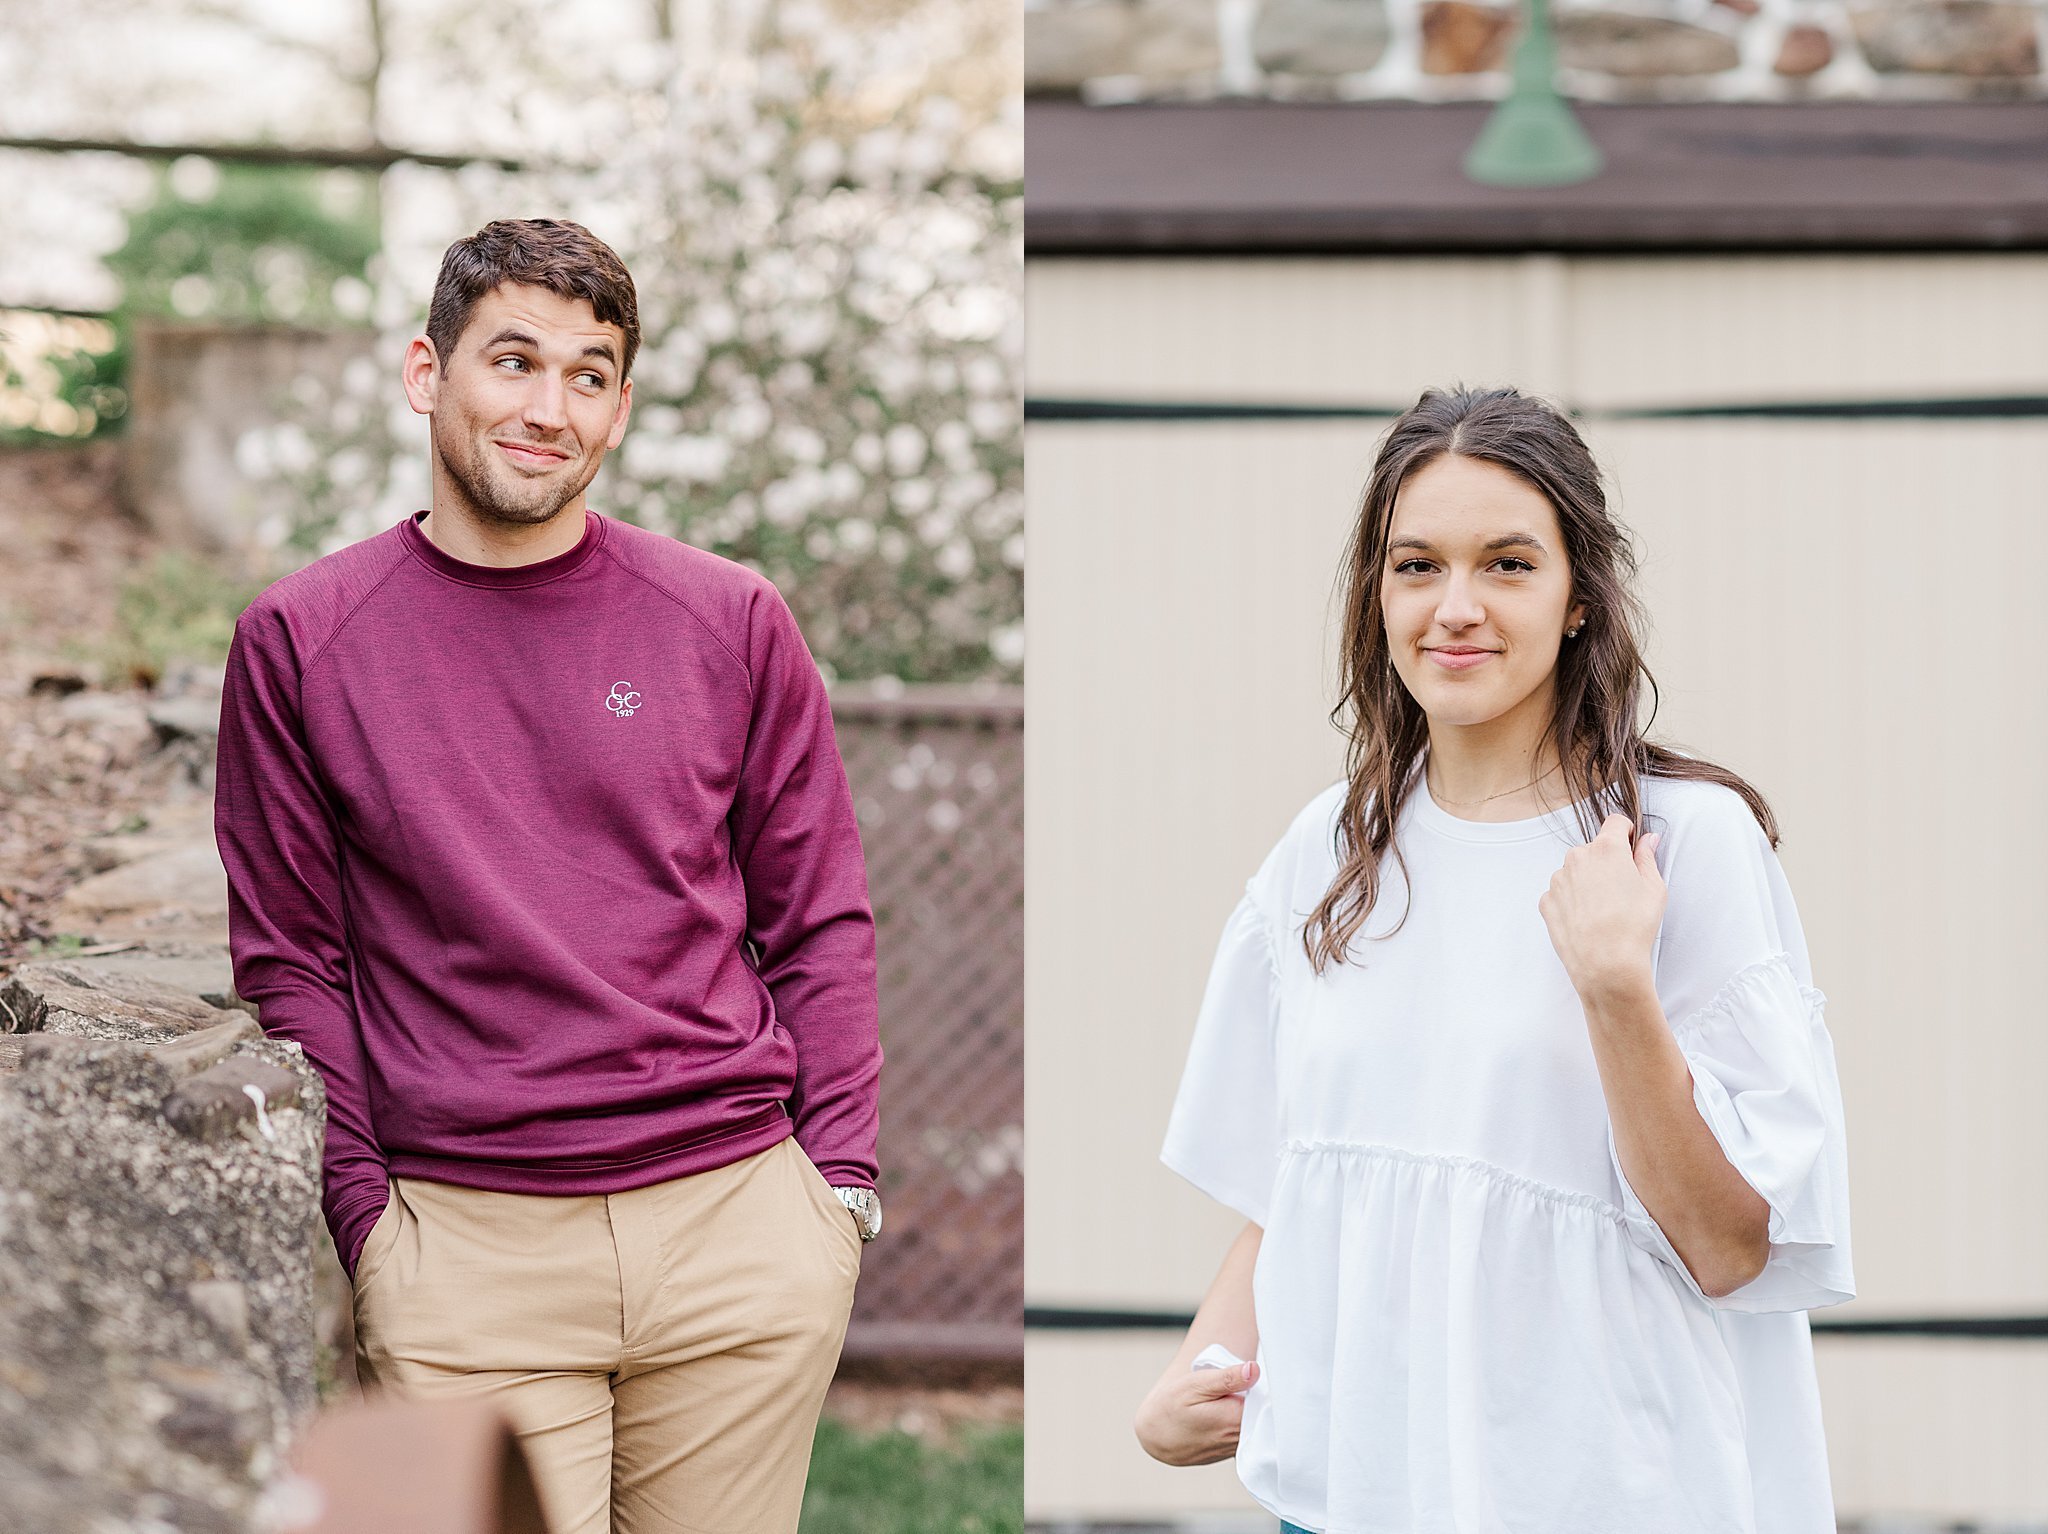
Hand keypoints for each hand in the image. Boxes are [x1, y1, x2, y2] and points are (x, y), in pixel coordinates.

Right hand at [1134, 1359, 1257, 1465]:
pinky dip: (1242, 1422)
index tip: (1257, 1375)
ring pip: (1256, 1425)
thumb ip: (1227, 1378)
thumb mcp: (1195, 1384)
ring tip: (1231, 1397)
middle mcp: (1240, 1438)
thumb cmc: (1172, 1407)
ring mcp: (1236, 1448)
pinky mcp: (1231, 1452)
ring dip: (1250, 1410)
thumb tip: (1254, 1370)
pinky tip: (1227, 1412)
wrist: (1155, 1434)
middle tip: (1240, 1383)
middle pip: (1265, 1414)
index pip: (1269, 1402)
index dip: (1267, 1386)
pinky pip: (1247, 1435)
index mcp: (1234, 1419)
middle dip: (1259, 1397)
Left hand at [1537, 814, 1663, 1003]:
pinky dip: (1572, 901)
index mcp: (1607, 849)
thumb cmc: (1634, 926)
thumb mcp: (1654, 888)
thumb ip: (1647, 857)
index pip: (1615, 822)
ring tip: (1603, 909)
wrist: (1606, 963)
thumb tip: (1647, 840)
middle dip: (1606, 862)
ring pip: (1575, 871)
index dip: (1626, 831)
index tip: (1630, 843)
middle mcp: (1577, 857)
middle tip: (1621, 889)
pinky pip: (1561, 893)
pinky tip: (1587, 919)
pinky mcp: (1547, 900)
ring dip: (1587, 881)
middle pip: (1594, 849)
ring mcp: (1558, 879)